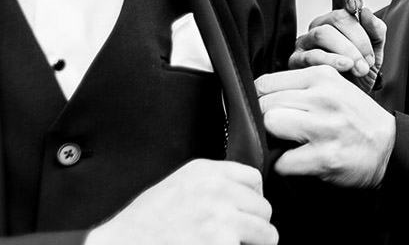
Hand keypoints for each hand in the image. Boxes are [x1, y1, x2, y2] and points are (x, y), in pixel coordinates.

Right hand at [85, 160, 273, 244]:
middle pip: (263, 209)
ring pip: (267, 235)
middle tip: (234, 239)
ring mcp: (221, 218)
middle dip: (253, 227)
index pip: (254, 180)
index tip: (242, 215)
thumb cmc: (141, 226)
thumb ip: (209, 185)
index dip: (251, 202)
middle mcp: (217, 190)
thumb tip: (241, 197)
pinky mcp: (221, 244)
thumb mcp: (176, 188)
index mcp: (205, 172)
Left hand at [257, 64, 394, 188]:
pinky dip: (284, 166)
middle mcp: (323, 98)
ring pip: (270, 125)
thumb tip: (258, 95)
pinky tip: (299, 162)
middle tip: (279, 131)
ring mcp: (324, 127)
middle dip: (265, 120)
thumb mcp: (334, 88)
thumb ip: (301, 87)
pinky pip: (282, 162)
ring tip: (287, 144)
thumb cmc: (356, 118)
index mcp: (322, 76)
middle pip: (265, 103)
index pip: (266, 82)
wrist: (389, 147)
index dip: (259, 99)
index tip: (266, 110)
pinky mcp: (325, 157)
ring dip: (273, 140)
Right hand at [289, 0, 386, 91]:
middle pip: (336, 16)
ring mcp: (306, 42)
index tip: (356, 4)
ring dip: (347, 50)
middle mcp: (321, 25)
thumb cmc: (361, 74)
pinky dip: (332, 61)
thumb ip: (376, 30)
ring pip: (323, 33)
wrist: (352, 104)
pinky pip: (312, 56)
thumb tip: (365, 12)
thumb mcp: (377, 50)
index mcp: (341, 17)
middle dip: (358, 38)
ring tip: (361, 68)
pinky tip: (346, 68)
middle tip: (369, 59)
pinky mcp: (296, 61)